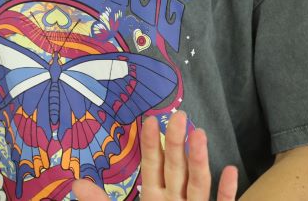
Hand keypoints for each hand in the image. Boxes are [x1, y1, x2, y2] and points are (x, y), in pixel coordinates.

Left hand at [72, 112, 238, 200]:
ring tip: (200, 134)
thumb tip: (76, 184)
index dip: (149, 144)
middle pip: (176, 168)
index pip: (151, 166)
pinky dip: (226, 190)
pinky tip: (231, 170)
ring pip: (197, 184)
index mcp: (154, 198)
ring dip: (200, 160)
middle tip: (177, 116)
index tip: (148, 119)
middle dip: (176, 143)